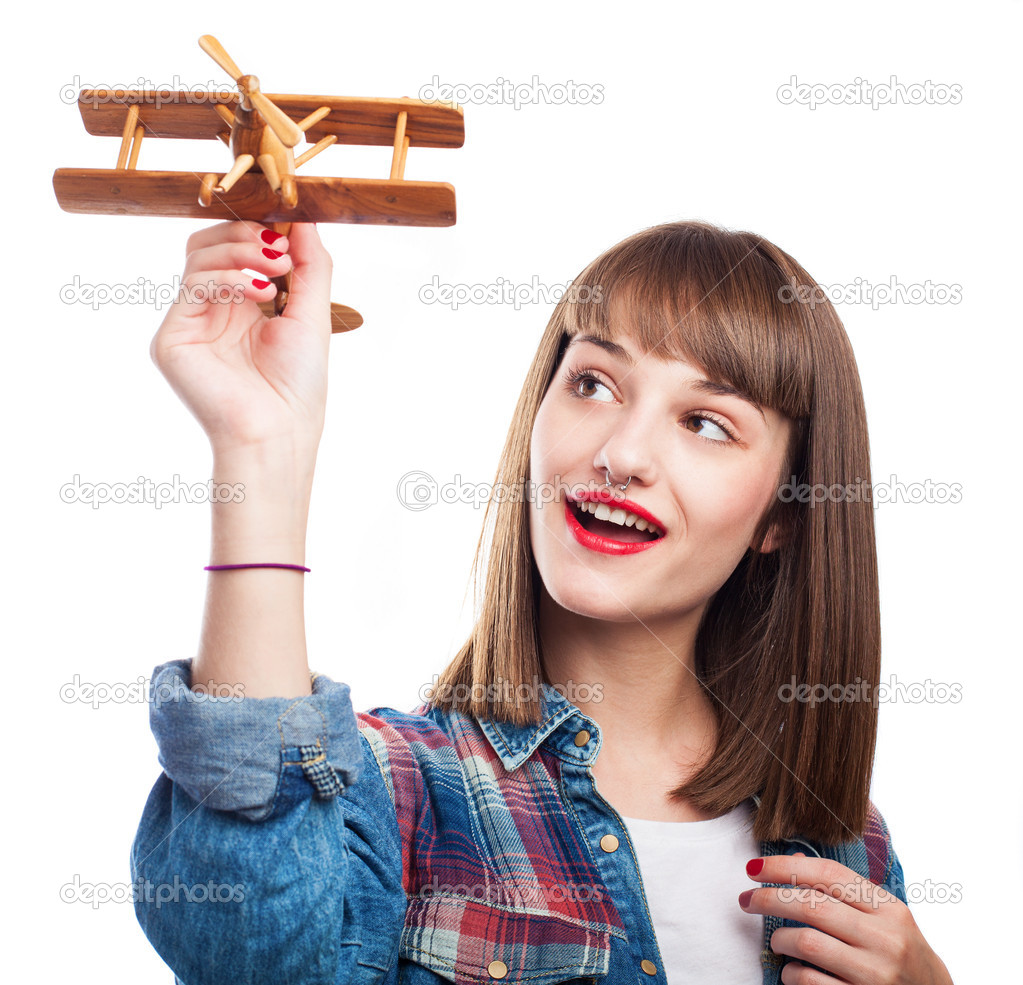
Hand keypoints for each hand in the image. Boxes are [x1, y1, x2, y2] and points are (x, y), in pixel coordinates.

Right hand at [150, 220, 332, 454]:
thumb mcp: (313, 314)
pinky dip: (228, 277)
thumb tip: (303, 217)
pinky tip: (259, 293)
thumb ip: (312, 265)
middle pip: (210, 243)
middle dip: (248, 235)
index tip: (288, 226)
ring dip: (241, 251)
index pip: (238, 248)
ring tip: (276, 269)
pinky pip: (193, 284)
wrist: (279, 431)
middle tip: (281, 249)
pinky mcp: (173, 337)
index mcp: (244, 306)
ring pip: (198, 256)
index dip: (259, 229)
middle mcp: (213, 311)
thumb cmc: (298, 386)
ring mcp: (190, 323)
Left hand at [738, 853, 952, 983]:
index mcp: (889, 909)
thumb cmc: (901, 955)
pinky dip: (791, 974)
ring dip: (780, 939)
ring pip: (807, 942)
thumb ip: (843, 892)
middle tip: (746, 900)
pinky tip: (791, 971)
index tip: (754, 866)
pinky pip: (810, 981)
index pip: (828, 874)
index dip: (784, 866)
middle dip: (769, 898)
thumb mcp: (883, 919)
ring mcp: (876, 974)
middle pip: (811, 905)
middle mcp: (885, 939)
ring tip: (776, 941)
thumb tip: (791, 860)